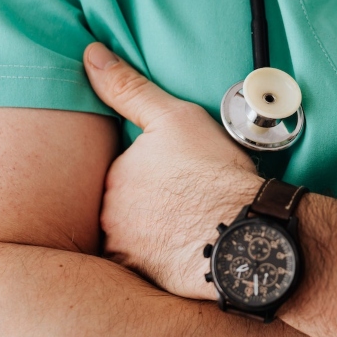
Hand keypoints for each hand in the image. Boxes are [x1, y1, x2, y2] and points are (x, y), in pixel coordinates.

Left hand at [83, 43, 262, 299]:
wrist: (244, 230)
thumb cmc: (214, 173)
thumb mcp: (174, 117)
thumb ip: (129, 89)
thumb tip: (92, 57)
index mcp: (115, 176)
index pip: (125, 172)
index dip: (155, 173)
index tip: (181, 177)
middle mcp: (110, 215)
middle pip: (126, 207)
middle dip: (151, 205)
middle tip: (187, 202)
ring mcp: (127, 250)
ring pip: (135, 237)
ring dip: (155, 234)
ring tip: (191, 228)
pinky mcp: (146, 279)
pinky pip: (147, 267)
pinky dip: (162, 259)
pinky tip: (187, 251)